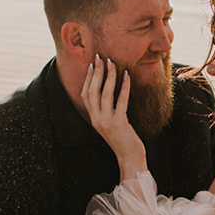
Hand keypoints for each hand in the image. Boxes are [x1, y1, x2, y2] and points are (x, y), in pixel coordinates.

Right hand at [82, 56, 146, 176]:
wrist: (130, 157)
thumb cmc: (123, 140)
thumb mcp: (110, 124)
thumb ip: (106, 111)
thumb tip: (108, 93)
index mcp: (93, 119)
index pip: (85, 94)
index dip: (88, 79)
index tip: (92, 65)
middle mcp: (96, 119)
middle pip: (92, 91)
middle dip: (96, 72)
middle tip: (101, 57)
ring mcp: (106, 121)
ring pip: (104, 93)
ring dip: (108, 76)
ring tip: (112, 62)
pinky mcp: (119, 123)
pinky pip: (121, 100)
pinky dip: (124, 86)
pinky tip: (127, 76)